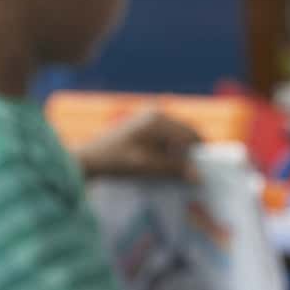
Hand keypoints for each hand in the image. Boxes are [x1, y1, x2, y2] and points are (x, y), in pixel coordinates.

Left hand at [76, 108, 198, 179]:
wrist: (90, 159)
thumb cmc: (117, 161)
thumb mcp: (148, 166)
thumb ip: (174, 169)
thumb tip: (199, 176)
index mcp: (159, 118)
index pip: (190, 135)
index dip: (198, 154)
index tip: (200, 173)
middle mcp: (157, 113)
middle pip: (186, 134)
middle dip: (188, 153)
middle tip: (189, 173)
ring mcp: (151, 117)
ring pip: (177, 136)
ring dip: (179, 153)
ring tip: (173, 170)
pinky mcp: (146, 124)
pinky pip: (167, 137)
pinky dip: (169, 150)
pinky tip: (162, 163)